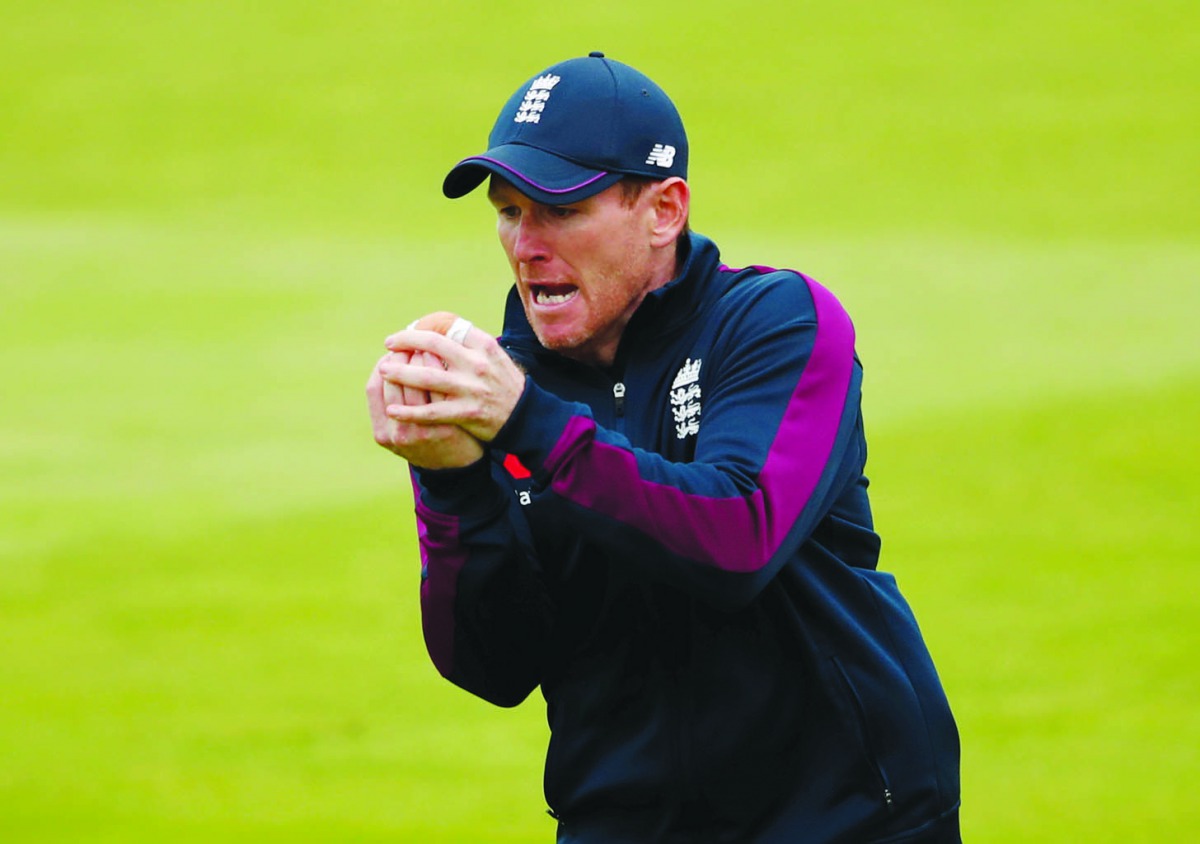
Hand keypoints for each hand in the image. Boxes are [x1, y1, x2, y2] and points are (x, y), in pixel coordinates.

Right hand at [367, 350, 484, 468]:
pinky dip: (440, 369)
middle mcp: (397, 432)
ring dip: (420, 357)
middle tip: (411, 340)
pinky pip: (439, 389)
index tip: (393, 349)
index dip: (382, 364)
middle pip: (393, 380)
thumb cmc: (426, 439)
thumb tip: (389, 359)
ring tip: (427, 344)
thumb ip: (392, 402)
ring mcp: (421, 430)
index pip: (374, 386)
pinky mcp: (445, 427)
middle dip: (402, 355)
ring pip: (416, 381)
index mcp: (382, 431)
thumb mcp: (400, 429)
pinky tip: (444, 358)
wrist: (457, 469)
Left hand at [380, 323, 524, 442]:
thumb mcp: (494, 356)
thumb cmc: (505, 384)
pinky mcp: (467, 413)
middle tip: (389, 346)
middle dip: (405, 344)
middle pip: (432, 346)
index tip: (406, 333)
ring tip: (383, 371)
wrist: (527, 417)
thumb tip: (439, 329)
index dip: (421, 328)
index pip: (447, 327)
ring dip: (400, 373)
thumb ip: (470, 343)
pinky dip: (409, 412)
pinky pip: (431, 412)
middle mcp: (477, 364)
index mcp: (484, 345)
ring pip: (426, 377)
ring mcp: (471, 389)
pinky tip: (393, 410)